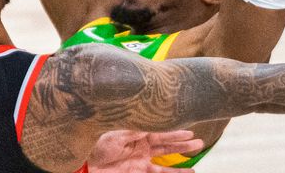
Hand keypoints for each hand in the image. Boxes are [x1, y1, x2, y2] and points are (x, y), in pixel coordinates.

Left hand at [88, 130, 203, 172]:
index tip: (190, 129)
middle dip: (183, 144)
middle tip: (200, 143)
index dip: (175, 130)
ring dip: (180, 163)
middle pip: (167, 145)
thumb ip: (135, 128)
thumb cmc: (98, 143)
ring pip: (166, 162)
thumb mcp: (117, 132)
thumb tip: (152, 121)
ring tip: (195, 164)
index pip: (161, 130)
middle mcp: (142, 146)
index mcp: (138, 132)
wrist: (85, 163)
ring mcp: (141, 161)